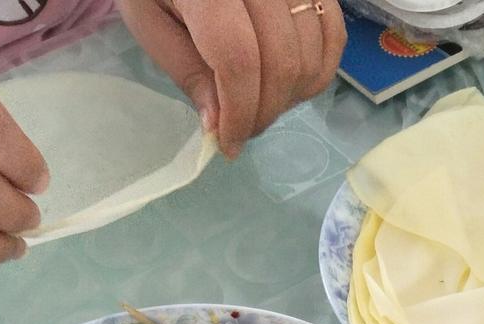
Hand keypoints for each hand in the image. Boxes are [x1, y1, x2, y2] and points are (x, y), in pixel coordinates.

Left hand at [119, 0, 346, 157]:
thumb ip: (185, 69)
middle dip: (264, 112)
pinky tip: (290, 83)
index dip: (239, 114)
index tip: (228, 145)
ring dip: (290, 98)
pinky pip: (333, 33)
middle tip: (242, 129)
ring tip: (260, 103)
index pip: (240, 62)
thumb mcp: (149, 19)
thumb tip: (219, 124)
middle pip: (281, 63)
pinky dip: (317, 71)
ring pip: (311, 55)